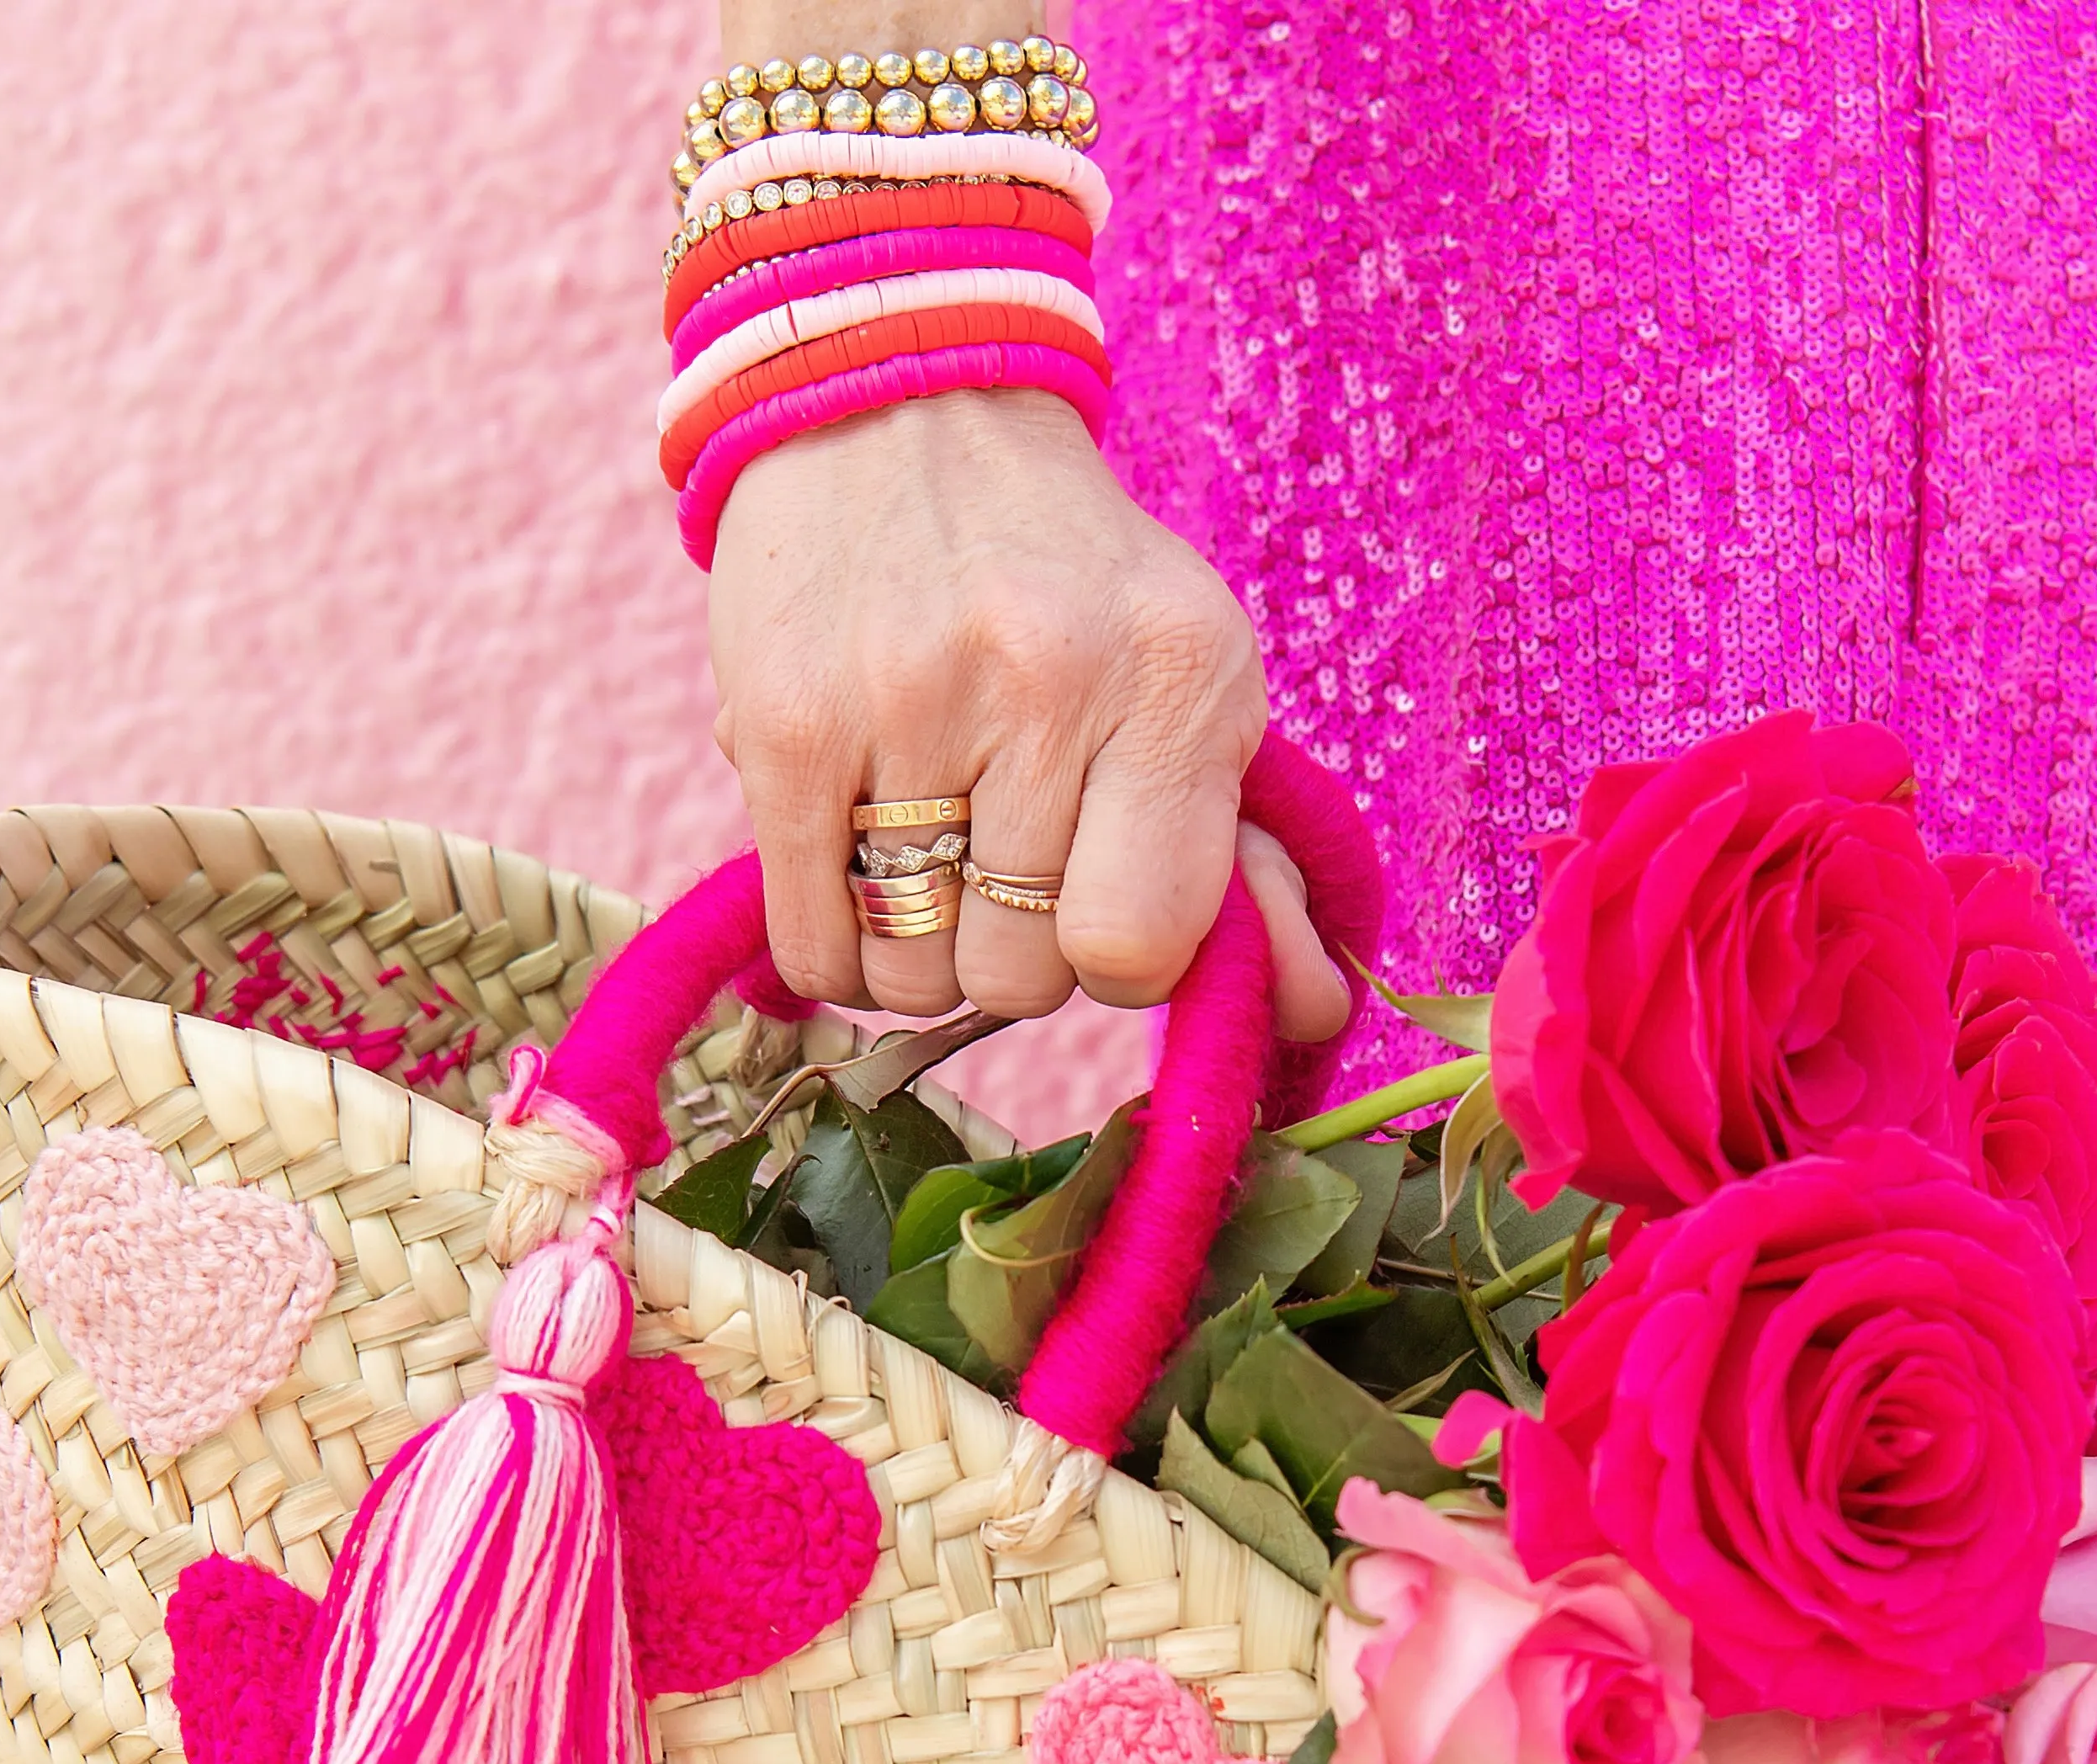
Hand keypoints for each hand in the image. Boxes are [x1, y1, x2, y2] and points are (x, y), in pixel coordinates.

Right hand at [706, 385, 1351, 1041]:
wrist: (898, 411)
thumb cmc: (1070, 589)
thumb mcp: (1195, 690)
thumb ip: (1260, 867)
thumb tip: (1314, 1019)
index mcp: (1177, 677)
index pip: (1141, 943)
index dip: (1115, 959)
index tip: (1096, 898)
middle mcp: (1048, 680)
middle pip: (1023, 976)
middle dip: (1017, 948)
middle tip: (1006, 852)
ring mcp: (905, 701)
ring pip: (916, 976)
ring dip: (925, 951)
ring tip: (932, 849)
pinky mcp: (782, 725)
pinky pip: (817, 945)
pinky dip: (842, 949)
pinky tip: (860, 872)